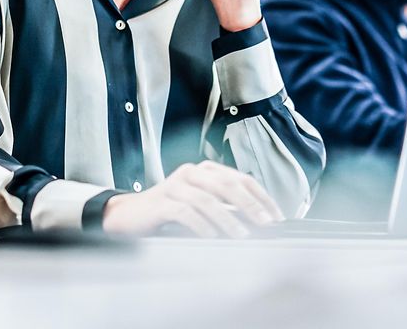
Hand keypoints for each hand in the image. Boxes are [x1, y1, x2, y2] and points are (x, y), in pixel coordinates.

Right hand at [103, 161, 283, 237]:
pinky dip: (201, 225)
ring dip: (228, 219)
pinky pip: (185, 212)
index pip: (241, 178)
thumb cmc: (170, 212)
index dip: (261, 196)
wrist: (130, 215)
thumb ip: (224, 207)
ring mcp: (175, 185)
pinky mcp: (161, 201)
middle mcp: (192, 172)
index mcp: (206, 170)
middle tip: (265, 223)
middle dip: (250, 205)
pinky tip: (212, 237)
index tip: (276, 216)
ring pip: (208, 199)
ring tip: (242, 235)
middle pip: (227, 185)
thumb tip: (257, 221)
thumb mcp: (200, 205)